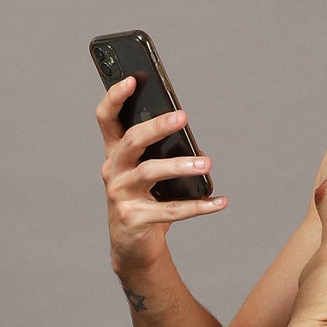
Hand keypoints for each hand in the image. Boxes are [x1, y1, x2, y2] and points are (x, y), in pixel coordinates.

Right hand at [96, 73, 226, 268]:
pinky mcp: (133, 219)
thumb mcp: (150, 176)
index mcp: (114, 154)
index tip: (133, 80)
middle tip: (182, 117)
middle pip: (131, 141)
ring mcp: (120, 196)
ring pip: (149, 173)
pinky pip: (170, 210)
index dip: (115, 97)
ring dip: (179, 166)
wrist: (132, 247)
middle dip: (156, 126)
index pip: (106, 119)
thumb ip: (166, 156)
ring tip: (207, 164)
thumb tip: (198, 151)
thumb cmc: (144, 202)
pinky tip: (220, 201)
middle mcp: (112, 171)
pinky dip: (198, 206)